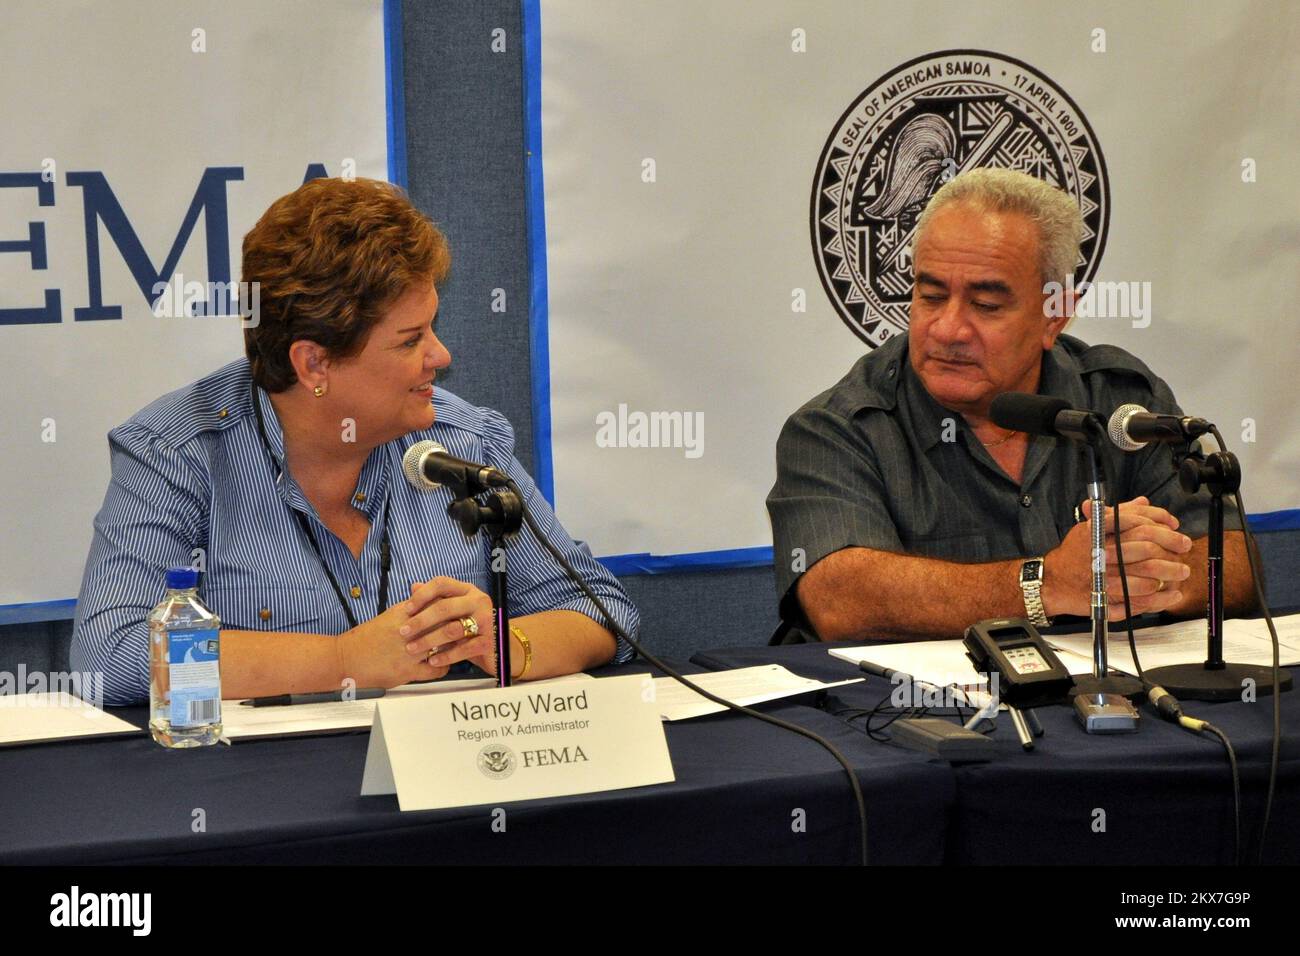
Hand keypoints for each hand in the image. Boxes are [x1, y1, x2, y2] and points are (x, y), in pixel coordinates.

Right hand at [335, 587, 456, 687]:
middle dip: (458, 625)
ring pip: (443, 645)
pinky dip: (444, 666)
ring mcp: (408, 651)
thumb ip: (411, 607)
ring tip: (458, 646)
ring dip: (453, 646)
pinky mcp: (407, 671)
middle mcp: (408, 630)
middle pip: (444, 623)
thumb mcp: (390, 616)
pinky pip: (436, 669)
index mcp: (404, 613)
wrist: (346, 658)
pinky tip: (443, 663)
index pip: (438, 604)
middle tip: (467, 628)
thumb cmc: (368, 638)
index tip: (461, 610)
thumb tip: (427, 596)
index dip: (453, 607)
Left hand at [398, 577, 495, 673]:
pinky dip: (445, 656)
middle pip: (444, 607)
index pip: (442, 583)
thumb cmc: (471, 627)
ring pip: (452, 630)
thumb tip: (414, 586)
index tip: (406, 609)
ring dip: (428, 640)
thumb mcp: (454, 611)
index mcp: (468, 590)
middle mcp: (479, 601)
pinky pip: (463, 649)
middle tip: (403, 632)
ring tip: (412, 649)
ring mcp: (486, 621)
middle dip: (421, 620)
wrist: (500, 647)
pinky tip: (432, 661)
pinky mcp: (489, 641)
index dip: (422, 595)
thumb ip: (436, 599)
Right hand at [1042, 496, 1192, 620]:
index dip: (1160, 521)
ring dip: (1170, 572)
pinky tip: (1171, 594)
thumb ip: (1118, 514)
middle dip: (1171, 545)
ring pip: (1148, 572)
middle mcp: (1103, 551)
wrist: (1054, 582)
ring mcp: (1106, 576)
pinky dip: (1161, 597)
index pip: (1137, 520)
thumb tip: (1143, 503)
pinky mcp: (1109, 597)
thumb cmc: (1073, 554)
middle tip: (1184, 547)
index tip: (1174, 526)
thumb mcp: (1091, 527)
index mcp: (1099, 531)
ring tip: (1181, 571)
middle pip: (1147, 546)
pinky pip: (1141, 598)